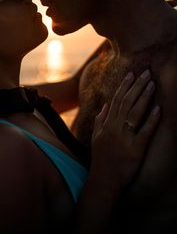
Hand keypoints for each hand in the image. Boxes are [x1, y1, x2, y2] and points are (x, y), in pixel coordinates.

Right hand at [91, 70, 159, 191]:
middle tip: (146, 73)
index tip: (132, 74)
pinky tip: (159, 109)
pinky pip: (144, 132)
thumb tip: (105, 105)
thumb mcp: (96, 137)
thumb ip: (99, 120)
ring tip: (152, 84)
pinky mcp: (135, 149)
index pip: (116, 100)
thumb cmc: (101, 159)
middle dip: (137, 86)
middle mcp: (115, 128)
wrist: (103, 181)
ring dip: (144, 97)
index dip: (125, 86)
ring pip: (135, 113)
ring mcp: (125, 138)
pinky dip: (151, 119)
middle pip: (127, 102)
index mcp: (107, 124)